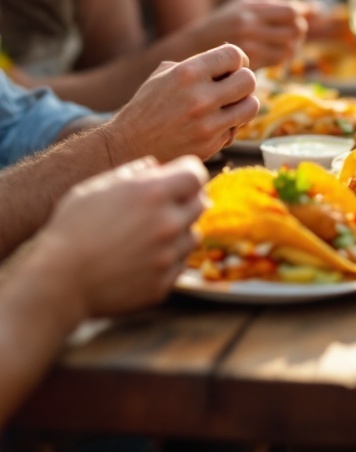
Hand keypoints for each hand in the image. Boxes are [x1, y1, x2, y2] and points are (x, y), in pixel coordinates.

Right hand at [40, 155, 207, 317]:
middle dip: (186, 200)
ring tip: (149, 234)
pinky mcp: (163, 285)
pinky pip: (179, 266)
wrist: (60, 280)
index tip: (179, 178)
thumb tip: (154, 166)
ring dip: (179, 232)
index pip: (196, 174)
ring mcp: (167, 257)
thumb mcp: (97, 187)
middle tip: (164, 205)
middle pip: (201, 204)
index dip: (189, 173)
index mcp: (153, 193)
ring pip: (193, 236)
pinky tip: (142, 258)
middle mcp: (168, 224)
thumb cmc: (73, 228)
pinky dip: (167, 260)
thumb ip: (131, 173)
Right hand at [106, 43, 258, 162]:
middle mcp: (200, 97)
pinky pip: (237, 130)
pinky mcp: (211, 145)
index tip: (231, 68)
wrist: (129, 145)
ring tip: (229, 106)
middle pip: (249, 79)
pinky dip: (230, 126)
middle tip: (233, 87)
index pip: (234, 54)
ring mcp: (207, 124)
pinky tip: (214, 125)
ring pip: (252, 106)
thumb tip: (232, 59)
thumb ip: (198, 63)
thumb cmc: (148, 106)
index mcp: (188, 72)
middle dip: (243, 81)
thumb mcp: (165, 74)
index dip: (237, 59)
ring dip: (243, 104)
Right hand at [193, 0, 308, 69]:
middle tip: (295, 33)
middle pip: (295, 27)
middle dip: (301, 30)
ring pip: (290, 46)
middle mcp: (248, 23)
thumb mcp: (242, 6)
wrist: (190, 48)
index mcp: (249, 7)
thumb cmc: (222, 25)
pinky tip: (275, 55)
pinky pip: (278, 60)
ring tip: (286, 45)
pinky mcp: (247, 62)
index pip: (290, 10)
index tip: (308, 15)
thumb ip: (273, 4)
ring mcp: (248, 44)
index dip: (304, 13)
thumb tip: (314, 9)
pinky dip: (282, 58)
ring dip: (293, 46)